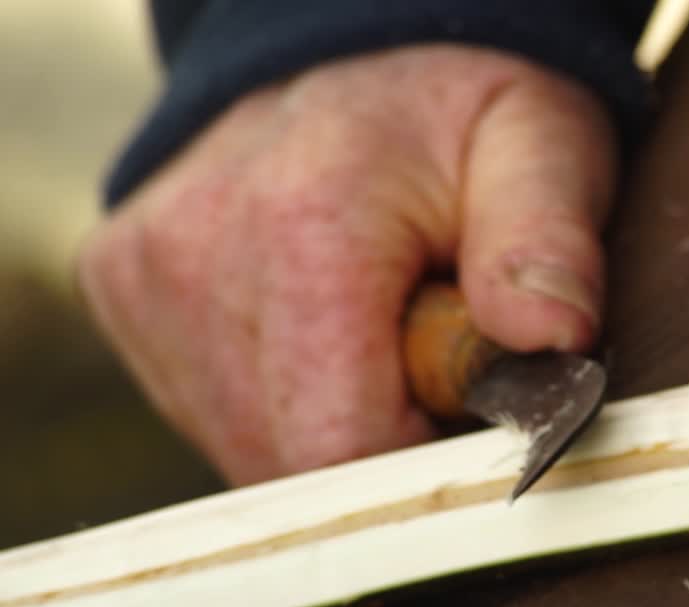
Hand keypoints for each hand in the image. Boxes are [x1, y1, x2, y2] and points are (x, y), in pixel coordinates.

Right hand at [78, 45, 616, 486]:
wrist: (355, 51)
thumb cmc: (461, 108)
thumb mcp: (542, 145)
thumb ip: (548, 241)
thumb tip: (553, 338)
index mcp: (304, 228)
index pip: (341, 446)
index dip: (419, 461)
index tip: (467, 412)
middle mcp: (194, 259)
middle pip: (287, 461)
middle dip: (379, 435)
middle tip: (430, 350)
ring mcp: (145, 280)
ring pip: (247, 447)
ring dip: (329, 416)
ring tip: (377, 327)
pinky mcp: (122, 292)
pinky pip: (213, 409)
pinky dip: (281, 396)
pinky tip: (321, 326)